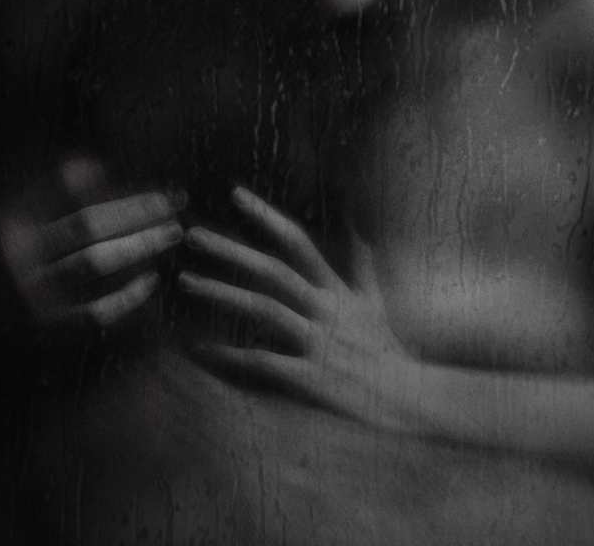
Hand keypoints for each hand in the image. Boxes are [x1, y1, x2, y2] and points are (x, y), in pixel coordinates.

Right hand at [0, 157, 183, 329]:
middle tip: (176, 202)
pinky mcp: (46, 326)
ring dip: (139, 244)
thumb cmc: (5, 249)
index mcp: (13, 215)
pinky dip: (127, 297)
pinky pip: (94, 312)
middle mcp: (19, 251)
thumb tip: (98, 167)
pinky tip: (151, 280)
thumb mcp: (14, 211)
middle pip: (88, 223)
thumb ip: (51, 188)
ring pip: (94, 261)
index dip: (105, 177)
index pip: (64, 185)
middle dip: (137, 210)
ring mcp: (32, 290)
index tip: (136, 175)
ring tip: (173, 231)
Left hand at [178, 186, 420, 430]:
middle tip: (191, 235)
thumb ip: (362, 264)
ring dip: (223, 293)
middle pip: (273, 271)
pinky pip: (263, 362)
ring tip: (186, 282)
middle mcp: (325, 310)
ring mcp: (317, 343)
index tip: (235, 194)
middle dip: (231, 250)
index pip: (298, 242)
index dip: (267, 216)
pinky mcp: (310, 378)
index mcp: (336, 290)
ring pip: (264, 310)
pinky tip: (199, 348)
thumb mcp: (375, 302)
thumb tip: (357, 226)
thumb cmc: (386, 351)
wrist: (406, 400)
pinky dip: (230, 355)